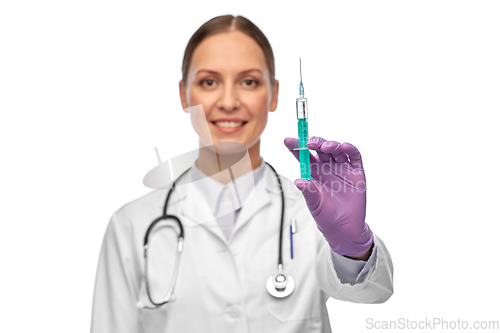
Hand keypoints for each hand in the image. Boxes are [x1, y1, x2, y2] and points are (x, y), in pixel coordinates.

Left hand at [284, 136, 372, 257]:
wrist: (344, 228)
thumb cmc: (326, 215)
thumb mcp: (314, 204)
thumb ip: (308, 192)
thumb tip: (299, 181)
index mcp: (313, 172)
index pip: (303, 155)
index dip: (296, 146)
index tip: (287, 140)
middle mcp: (327, 167)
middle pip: (320, 148)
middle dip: (315, 142)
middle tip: (309, 143)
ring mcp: (342, 168)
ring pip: (336, 149)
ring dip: (330, 144)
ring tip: (324, 146)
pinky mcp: (356, 172)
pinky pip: (354, 156)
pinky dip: (350, 149)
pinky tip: (344, 147)